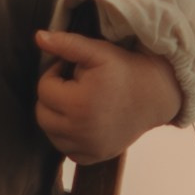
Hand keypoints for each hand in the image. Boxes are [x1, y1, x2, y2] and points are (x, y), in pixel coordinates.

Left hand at [34, 26, 182, 161]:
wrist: (156, 95)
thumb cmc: (125, 70)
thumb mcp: (98, 51)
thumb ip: (67, 44)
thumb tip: (38, 37)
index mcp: (79, 104)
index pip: (44, 89)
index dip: (56, 74)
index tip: (74, 69)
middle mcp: (81, 131)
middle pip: (42, 114)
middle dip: (54, 97)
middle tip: (75, 86)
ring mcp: (88, 148)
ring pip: (51, 133)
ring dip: (58, 117)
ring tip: (79, 102)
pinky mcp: (93, 157)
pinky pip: (66, 150)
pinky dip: (69, 137)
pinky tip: (85, 121)